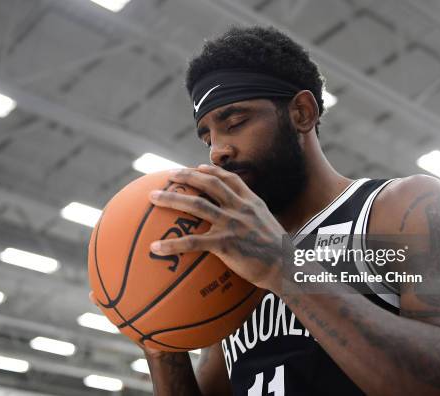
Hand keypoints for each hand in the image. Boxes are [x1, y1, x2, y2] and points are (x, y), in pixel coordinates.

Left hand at [148, 164, 287, 290]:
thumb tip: (242, 221)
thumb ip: (253, 217)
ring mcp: (232, 224)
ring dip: (171, 199)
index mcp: (251, 202)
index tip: (196, 168)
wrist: (287, 268)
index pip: (229, 179)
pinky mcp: (225, 244)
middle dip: (187, 176)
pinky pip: (193, 242)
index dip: (211, 171)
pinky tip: (155, 249)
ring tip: (152, 197)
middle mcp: (240, 208)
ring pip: (196, 205)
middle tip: (169, 175)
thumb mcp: (269, 226)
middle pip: (208, 185)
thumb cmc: (277, 253)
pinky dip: (171, 244)